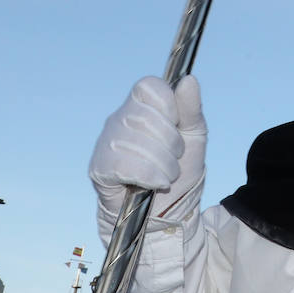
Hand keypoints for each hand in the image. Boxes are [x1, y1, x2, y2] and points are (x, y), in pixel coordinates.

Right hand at [89, 75, 207, 228]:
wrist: (168, 212)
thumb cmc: (181, 171)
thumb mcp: (194, 137)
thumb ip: (191, 108)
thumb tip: (188, 79)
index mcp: (142, 107)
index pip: (148, 86)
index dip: (168, 105)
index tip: (177, 126)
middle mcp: (120, 120)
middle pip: (145, 116)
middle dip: (171, 143)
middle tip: (174, 158)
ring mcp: (106, 143)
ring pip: (135, 141)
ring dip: (162, 164)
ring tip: (165, 175)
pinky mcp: (98, 169)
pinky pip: (123, 164)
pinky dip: (147, 176)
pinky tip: (152, 184)